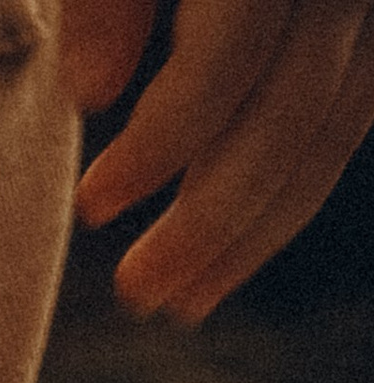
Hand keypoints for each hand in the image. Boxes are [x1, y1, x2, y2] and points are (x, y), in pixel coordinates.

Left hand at [63, 0, 373, 320]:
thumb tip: (90, 95)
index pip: (226, 64)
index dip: (158, 143)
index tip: (89, 207)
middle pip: (289, 114)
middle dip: (207, 221)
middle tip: (135, 294)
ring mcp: (373, 0)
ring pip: (332, 128)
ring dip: (257, 230)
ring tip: (185, 301)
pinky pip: (356, 109)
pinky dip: (296, 180)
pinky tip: (236, 238)